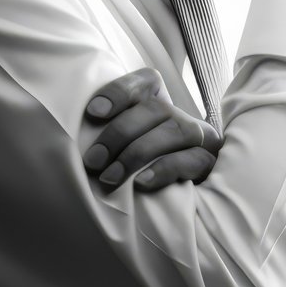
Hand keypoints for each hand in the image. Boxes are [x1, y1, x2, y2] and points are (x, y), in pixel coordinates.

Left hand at [82, 69, 223, 191]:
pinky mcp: (210, 163)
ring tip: (110, 177)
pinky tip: (142, 182)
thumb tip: (75, 137)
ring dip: (137, 153)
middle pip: (156, 108)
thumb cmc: (137, 173)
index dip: (120, 91)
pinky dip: (164, 169)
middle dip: (119, 133)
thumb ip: (108, 136)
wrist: (180, 205)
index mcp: (159, 106)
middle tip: (93, 161)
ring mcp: (200, 138)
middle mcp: (182, 117)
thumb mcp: (120, 150)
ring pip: (175, 131)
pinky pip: (192, 159)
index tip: (93, 112)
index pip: (147, 81)